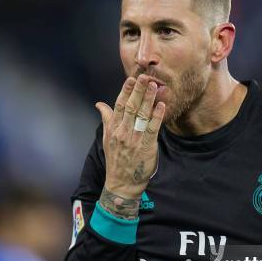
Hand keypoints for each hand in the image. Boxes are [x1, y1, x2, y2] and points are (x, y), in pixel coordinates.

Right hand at [95, 74, 164, 218]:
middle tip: (145, 76)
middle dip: (138, 90)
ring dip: (148, 99)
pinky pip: (152, 129)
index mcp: (114, 129)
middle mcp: (123, 132)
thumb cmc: (116, 160)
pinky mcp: (146, 147)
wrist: (122, 183)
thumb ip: (107, 120)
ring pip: (142, 115)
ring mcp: (134, 139)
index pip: (119, 105)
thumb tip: (100, 104)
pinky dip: (157, 116)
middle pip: (131, 106)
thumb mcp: (107, 140)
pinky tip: (162, 105)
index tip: (131, 78)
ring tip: (154, 85)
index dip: (125, 91)